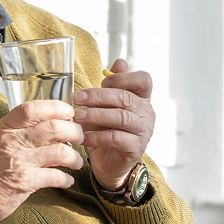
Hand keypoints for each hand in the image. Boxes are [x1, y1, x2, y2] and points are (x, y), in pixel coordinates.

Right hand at [0, 100, 83, 223]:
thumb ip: (20, 128)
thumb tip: (52, 120)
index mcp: (5, 128)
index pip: (32, 108)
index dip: (56, 107)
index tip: (68, 112)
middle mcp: (12, 141)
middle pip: (53, 127)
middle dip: (74, 131)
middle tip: (79, 137)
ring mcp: (19, 161)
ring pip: (60, 152)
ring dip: (75, 157)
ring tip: (76, 161)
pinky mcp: (25, 182)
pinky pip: (56, 176)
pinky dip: (67, 179)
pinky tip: (67, 180)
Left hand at [73, 59, 153, 189]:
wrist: (106, 162)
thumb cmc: (104, 130)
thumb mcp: (104, 106)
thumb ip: (111, 86)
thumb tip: (119, 61)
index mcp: (141, 98)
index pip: (143, 80)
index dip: (123, 77)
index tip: (102, 81)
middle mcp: (147, 113)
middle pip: (126, 97)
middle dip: (99, 96)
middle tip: (77, 97)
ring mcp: (144, 131)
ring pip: (121, 117)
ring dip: (96, 115)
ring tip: (77, 116)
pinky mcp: (136, 148)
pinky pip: (117, 138)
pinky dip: (98, 136)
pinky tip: (83, 136)